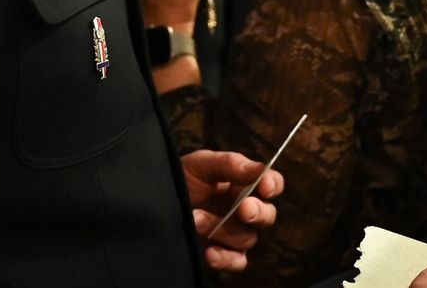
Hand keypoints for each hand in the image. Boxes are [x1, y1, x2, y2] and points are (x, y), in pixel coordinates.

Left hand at [180, 149, 283, 273]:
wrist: (153, 203)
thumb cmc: (180, 179)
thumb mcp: (200, 164)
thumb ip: (229, 164)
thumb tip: (259, 169)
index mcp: (242, 183)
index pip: (271, 184)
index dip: (273, 184)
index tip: (264, 185)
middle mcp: (242, 210)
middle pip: (267, 215)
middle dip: (258, 212)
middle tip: (243, 209)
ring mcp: (233, 234)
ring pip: (248, 238)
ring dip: (224, 230)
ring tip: (196, 219)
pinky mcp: (222, 255)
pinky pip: (237, 262)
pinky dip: (226, 259)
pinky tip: (210, 252)